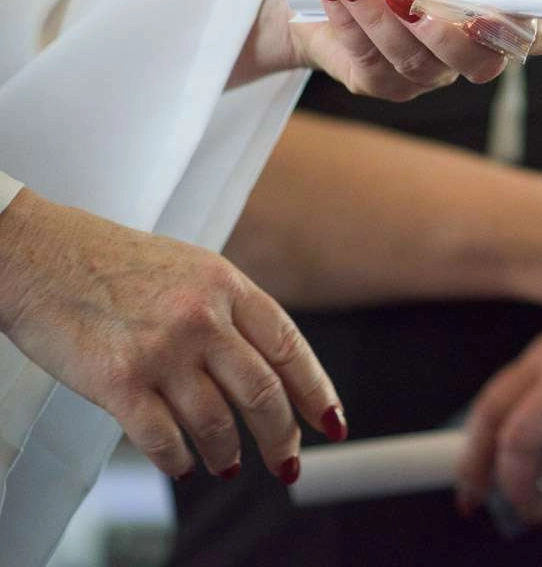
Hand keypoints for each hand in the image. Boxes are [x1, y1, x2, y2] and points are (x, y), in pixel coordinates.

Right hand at [0, 190, 344, 481]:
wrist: (34, 253)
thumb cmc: (107, 261)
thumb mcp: (189, 268)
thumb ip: (229, 310)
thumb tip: (269, 365)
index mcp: (226, 284)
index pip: (290, 348)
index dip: (316, 392)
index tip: (330, 422)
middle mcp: (202, 316)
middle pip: (264, 393)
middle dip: (282, 437)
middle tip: (286, 461)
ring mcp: (161, 350)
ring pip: (218, 424)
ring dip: (228, 454)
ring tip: (228, 464)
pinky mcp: (118, 382)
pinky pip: (163, 441)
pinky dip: (179, 462)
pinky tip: (182, 465)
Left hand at [235, 0, 541, 97]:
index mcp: (483, 8)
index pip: (531, 33)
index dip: (528, 30)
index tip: (496, 9)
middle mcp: (463, 49)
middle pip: (481, 64)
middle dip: (445, 33)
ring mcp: (425, 74)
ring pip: (419, 61)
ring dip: (380, 17)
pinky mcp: (383, 85)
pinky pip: (375, 62)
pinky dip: (351, 22)